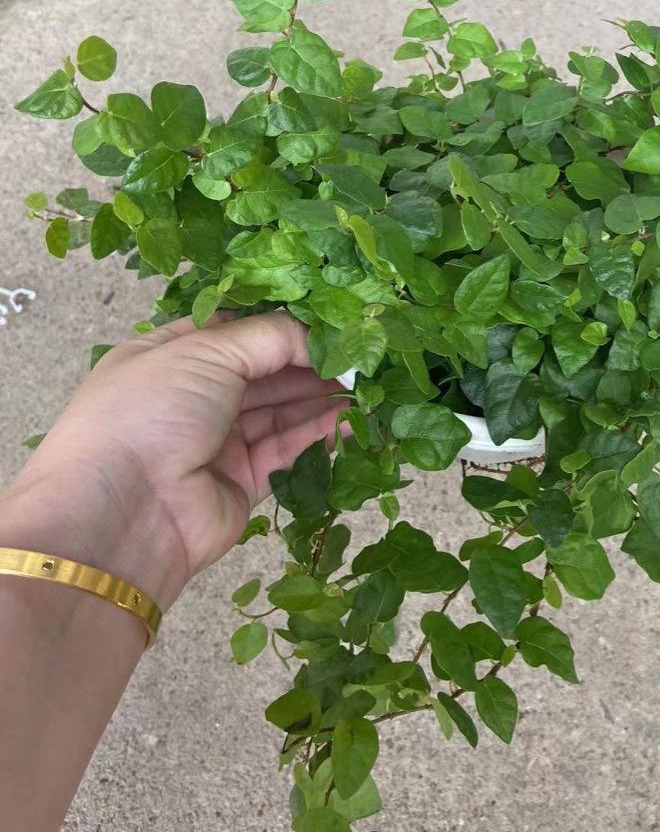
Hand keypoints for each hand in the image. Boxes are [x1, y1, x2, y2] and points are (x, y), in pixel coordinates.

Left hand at [4, 313, 346, 607]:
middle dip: (308, 361)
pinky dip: (316, 432)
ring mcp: (216, 441)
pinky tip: (348, 416)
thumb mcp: (207, 352)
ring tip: (365, 382)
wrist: (123, 512)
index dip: (280, 324)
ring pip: (278, 410)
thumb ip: (271, 337)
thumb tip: (319, 339)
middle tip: (358, 353)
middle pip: (262, 371)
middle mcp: (192, 396)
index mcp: (169, 355)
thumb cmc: (151, 411)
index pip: (234, 330)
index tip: (329, 318)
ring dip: (319, 395)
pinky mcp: (240, 482)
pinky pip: (285, 450)